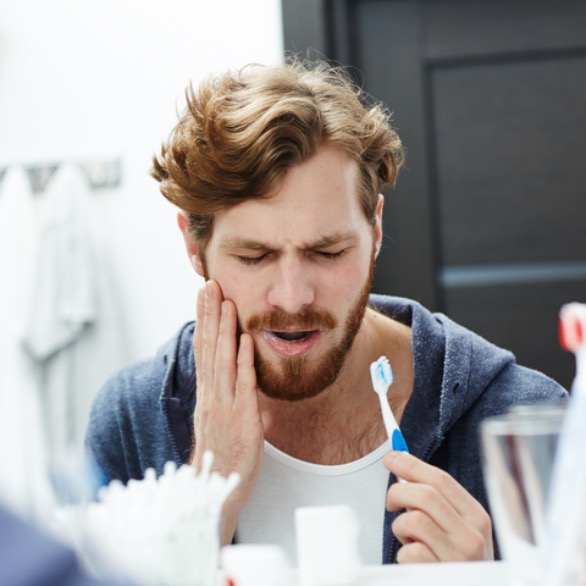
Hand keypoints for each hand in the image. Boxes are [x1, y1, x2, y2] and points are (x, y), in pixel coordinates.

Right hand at [191, 280, 263, 543]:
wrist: (215, 489)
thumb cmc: (221, 453)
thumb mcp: (219, 418)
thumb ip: (224, 393)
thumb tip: (235, 372)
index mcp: (207, 392)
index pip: (203, 349)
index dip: (204, 321)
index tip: (204, 295)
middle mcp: (212, 394)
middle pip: (208, 347)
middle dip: (209, 314)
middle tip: (209, 284)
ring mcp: (224, 405)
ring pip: (222, 360)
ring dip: (224, 329)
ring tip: (226, 301)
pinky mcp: (242, 417)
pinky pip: (243, 384)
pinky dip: (244, 361)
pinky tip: (246, 339)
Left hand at [384, 451, 493, 562]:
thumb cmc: (453, 559)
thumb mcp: (455, 529)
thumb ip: (435, 500)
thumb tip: (401, 463)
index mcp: (477, 517)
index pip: (441, 479)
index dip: (412, 464)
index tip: (391, 457)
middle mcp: (473, 536)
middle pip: (425, 494)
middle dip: (398, 492)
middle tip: (391, 502)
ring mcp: (458, 558)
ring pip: (414, 520)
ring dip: (401, 527)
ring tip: (408, 538)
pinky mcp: (441, 576)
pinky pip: (410, 551)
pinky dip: (403, 553)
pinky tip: (413, 560)